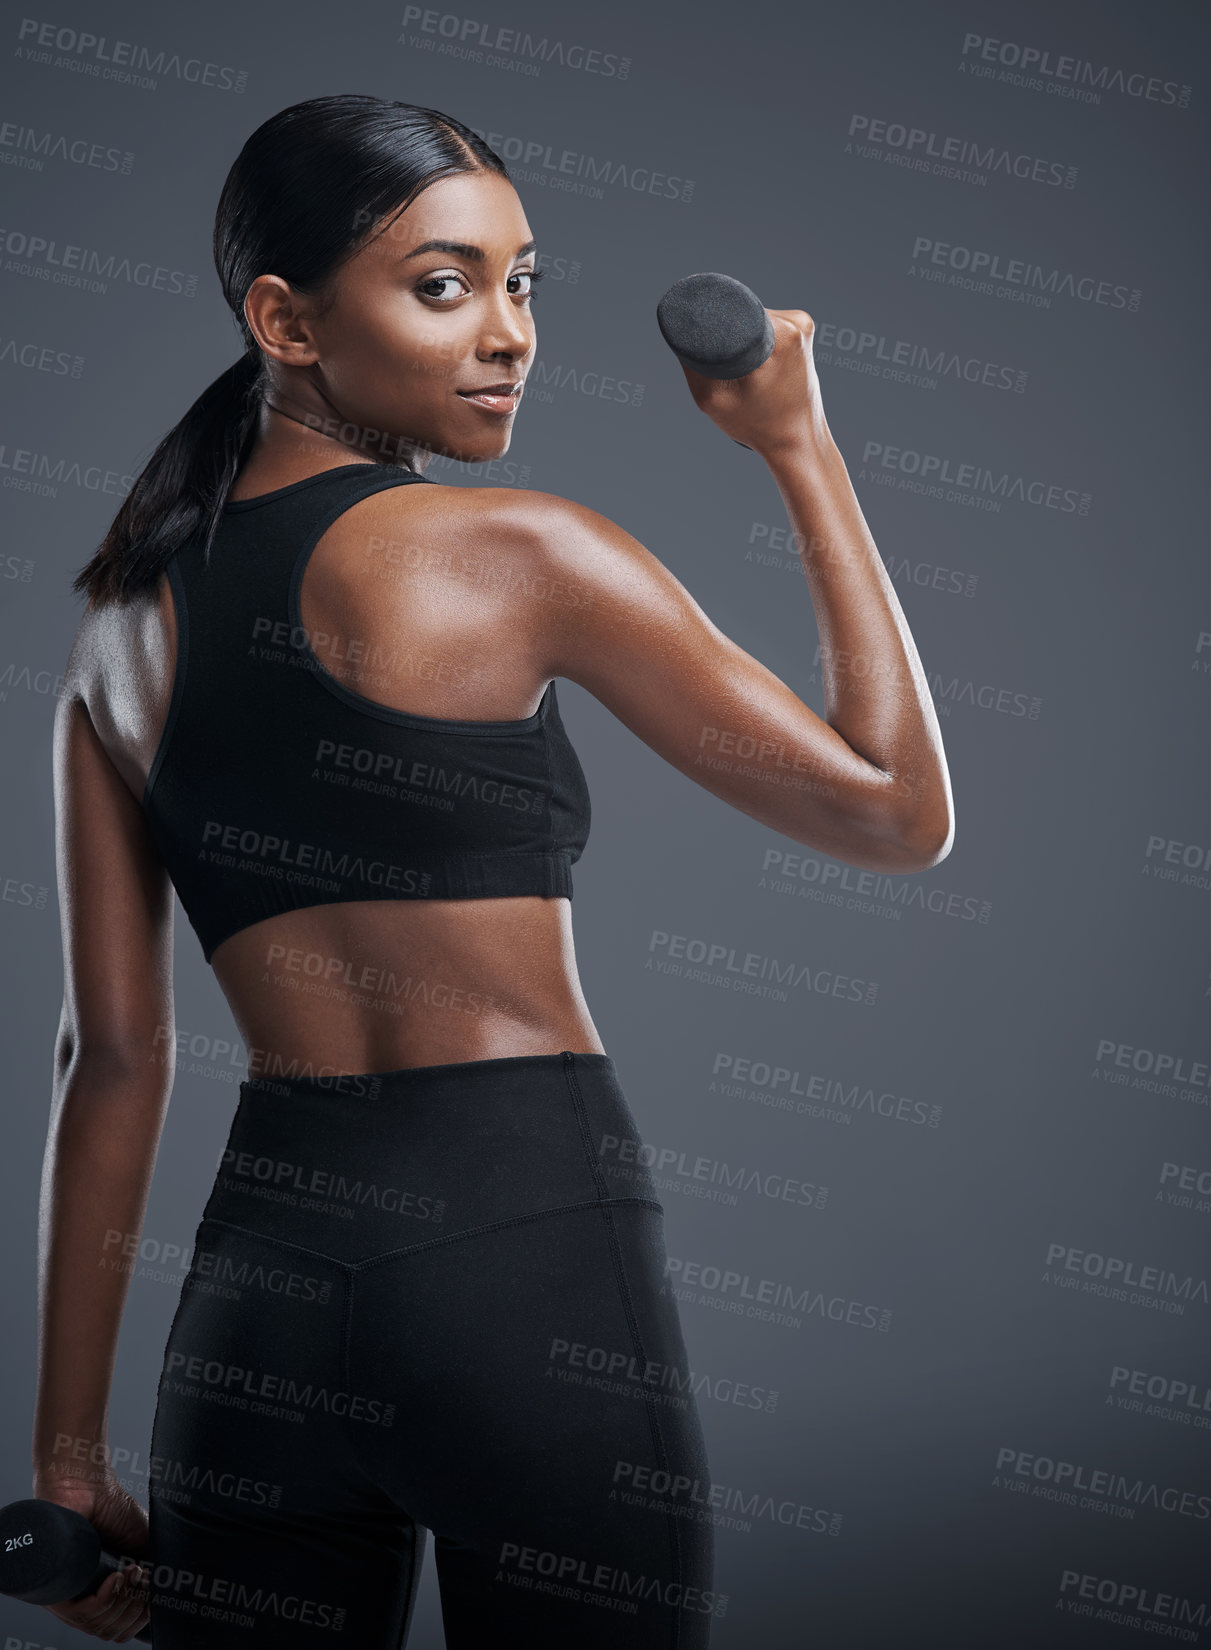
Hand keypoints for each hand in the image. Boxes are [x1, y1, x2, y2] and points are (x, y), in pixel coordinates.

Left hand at [30, 1467, 150, 1641]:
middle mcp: (85, 1598)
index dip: (141, 1615)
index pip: (122, 1627)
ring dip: (124, 1600)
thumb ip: (156, 1572)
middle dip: (136, 1606)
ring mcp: (70, 1595)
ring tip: (131, 1569)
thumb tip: (171, 1597)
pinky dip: (106, 1599)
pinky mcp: (55, 1589)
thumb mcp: (146, 1543)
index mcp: (105, 1591)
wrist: (88, 1485)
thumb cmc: (114, 1508)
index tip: (152, 1592)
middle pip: (113, 1630)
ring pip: (98, 1625)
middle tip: (141, 1574)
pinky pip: (82, 1614)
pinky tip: (116, 1576)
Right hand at [677, 309, 827, 461]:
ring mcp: (803, 325)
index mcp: (777, 335)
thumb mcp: (712, 399)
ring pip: (756, 317)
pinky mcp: (805, 330)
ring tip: (747, 370)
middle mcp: (794, 324)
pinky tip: (760, 365)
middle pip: (744, 311)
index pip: (729, 311)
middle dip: (729, 333)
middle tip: (729, 365)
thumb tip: (683, 331)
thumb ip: (692, 363)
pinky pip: (770, 325)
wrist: (797, 442)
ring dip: (744, 336)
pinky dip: (759, 340)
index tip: (705, 343)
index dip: (710, 323)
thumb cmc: (757, 425)